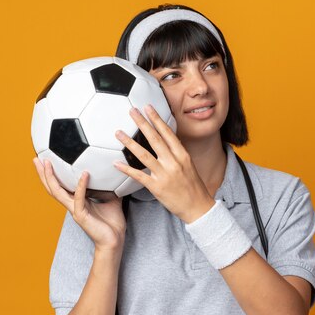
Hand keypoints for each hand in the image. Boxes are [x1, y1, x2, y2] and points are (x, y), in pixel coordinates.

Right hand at [32, 157, 125, 249]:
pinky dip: (81, 186)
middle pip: (52, 188)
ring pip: (57, 192)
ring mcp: (75, 211)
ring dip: (50, 177)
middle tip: (37, 158)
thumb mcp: (111, 199)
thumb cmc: (112, 223)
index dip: (52, 174)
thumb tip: (114, 172)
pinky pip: (79, 199)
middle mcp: (72, 206)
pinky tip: (84, 174)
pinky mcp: (81, 216)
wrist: (114, 241)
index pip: (60, 186)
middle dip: (43, 174)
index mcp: (77, 202)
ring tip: (46, 163)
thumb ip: (109, 187)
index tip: (47, 160)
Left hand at [113, 105, 214, 223]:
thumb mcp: (189, 165)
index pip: (167, 133)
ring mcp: (165, 175)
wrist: (198, 207)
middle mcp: (173, 162)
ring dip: (129, 142)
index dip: (157, 119)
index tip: (148, 107)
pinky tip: (116, 163)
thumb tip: (166, 141)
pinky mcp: (157, 187)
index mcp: (182, 155)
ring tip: (118, 133)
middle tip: (132, 111)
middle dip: (142, 123)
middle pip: (155, 139)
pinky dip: (126, 169)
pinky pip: (139, 176)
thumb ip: (177, 153)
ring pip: (143, 155)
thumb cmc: (193, 187)